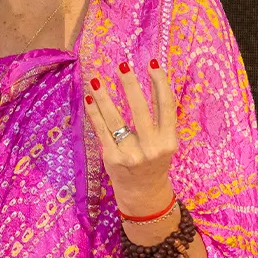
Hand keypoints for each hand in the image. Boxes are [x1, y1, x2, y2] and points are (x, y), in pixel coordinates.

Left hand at [83, 59, 178, 215]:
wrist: (143, 193)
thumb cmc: (154, 161)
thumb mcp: (165, 142)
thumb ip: (160, 118)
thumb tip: (151, 82)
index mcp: (168, 141)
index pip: (166, 106)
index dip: (160, 83)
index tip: (152, 63)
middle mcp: (151, 148)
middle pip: (139, 110)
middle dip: (130, 85)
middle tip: (122, 65)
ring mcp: (130, 154)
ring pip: (115, 118)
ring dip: (104, 96)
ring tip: (97, 78)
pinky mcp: (111, 158)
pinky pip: (101, 130)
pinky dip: (94, 113)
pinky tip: (89, 99)